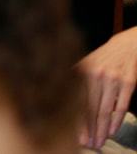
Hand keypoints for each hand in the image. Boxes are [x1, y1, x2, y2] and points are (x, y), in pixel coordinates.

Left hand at [79, 28, 136, 147]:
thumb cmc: (101, 58)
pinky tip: (112, 130)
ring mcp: (112, 78)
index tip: (75, 136)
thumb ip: (74, 81)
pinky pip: (122, 105)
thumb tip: (61, 103)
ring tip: (99, 141)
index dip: (76, 120)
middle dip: (89, 129)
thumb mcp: (84, 64)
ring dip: (102, 128)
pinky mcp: (128, 82)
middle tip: (88, 144)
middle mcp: (95, 74)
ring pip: (106, 109)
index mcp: (81, 71)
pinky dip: (117, 119)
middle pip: (90, 108)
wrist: (125, 45)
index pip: (77, 100)